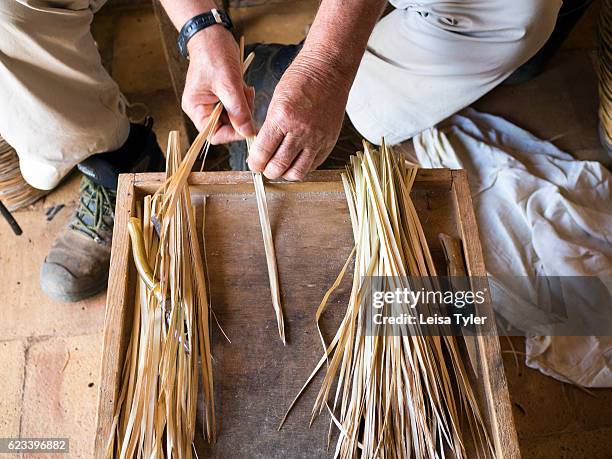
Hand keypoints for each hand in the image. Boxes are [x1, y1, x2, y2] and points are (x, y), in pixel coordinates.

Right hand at [182, 27, 255, 142]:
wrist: (212, 34)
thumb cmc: (213, 55)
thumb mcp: (228, 84)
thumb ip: (238, 111)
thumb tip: (247, 132)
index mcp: (196, 109)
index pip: (214, 134)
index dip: (232, 134)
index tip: (247, 125)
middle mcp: (202, 109)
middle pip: (226, 127)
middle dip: (240, 116)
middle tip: (247, 99)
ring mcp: (213, 103)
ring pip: (234, 117)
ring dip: (244, 107)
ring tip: (246, 90)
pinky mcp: (222, 96)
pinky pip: (236, 106)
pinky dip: (244, 100)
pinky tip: (244, 88)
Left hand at [247, 51, 349, 180]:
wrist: (328, 71)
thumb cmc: (301, 81)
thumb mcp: (276, 101)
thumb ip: (270, 128)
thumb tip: (262, 151)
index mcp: (282, 117)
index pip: (263, 153)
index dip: (255, 163)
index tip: (254, 163)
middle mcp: (300, 131)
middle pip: (278, 167)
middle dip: (267, 171)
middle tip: (265, 167)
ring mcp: (317, 138)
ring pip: (297, 172)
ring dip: (285, 173)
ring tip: (281, 166)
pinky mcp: (329, 142)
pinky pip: (313, 165)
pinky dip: (302, 167)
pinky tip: (296, 159)